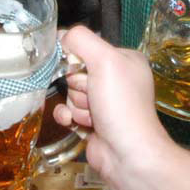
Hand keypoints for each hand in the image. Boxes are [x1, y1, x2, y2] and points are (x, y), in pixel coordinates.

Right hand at [53, 27, 169, 189]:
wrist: (127, 154)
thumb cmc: (122, 104)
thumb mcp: (105, 61)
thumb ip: (81, 40)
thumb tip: (61, 35)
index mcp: (125, 60)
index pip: (87, 48)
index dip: (79, 61)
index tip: (85, 71)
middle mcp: (116, 79)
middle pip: (75, 72)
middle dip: (79, 87)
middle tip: (94, 98)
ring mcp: (104, 102)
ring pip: (71, 93)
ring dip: (77, 105)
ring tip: (94, 116)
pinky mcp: (92, 122)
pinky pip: (67, 111)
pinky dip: (69, 117)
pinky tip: (77, 124)